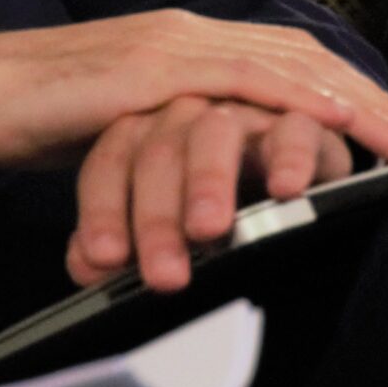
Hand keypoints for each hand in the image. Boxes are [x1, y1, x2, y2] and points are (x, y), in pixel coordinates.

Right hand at [0, 10, 387, 170]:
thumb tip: (214, 186)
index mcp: (188, 47)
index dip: (353, 98)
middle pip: (307, 61)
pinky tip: (329, 121)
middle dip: (377, 103)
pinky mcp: (149, 69)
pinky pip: (235, 81)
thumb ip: (173, 142)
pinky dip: (291, 100)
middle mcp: (190, 35)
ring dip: (355, 106)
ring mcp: (172, 47)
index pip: (289, 67)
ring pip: (287, 68)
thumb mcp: (125, 132)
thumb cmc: (35, 118)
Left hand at [66, 99, 356, 291]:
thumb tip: (86, 265)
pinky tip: (286, 190)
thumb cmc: (222, 205)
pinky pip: (293, 129)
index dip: (103, 211)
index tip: (105, 260)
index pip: (111, 161)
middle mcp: (188, 116)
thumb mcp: (166, 227)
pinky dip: (290, 157)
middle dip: (156, 216)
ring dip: (209, 181)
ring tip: (208, 229)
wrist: (294, 178)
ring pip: (215, 132)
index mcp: (146, 134)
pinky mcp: (300, 120)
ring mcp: (243, 113)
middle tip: (162, 273)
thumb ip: (122, 243)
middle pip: (158, 151)